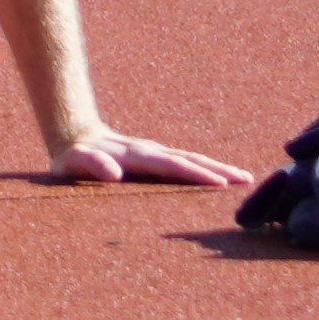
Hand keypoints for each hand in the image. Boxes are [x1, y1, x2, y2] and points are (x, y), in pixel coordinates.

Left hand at [50, 128, 249, 188]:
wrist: (75, 136)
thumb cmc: (73, 158)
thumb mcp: (74, 163)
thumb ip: (91, 165)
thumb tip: (115, 174)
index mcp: (136, 156)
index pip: (172, 166)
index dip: (196, 174)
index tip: (220, 183)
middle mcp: (151, 151)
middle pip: (190, 159)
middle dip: (218, 170)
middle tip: (246, 181)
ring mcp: (156, 153)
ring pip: (192, 159)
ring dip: (218, 168)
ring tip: (245, 179)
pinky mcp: (158, 158)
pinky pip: (187, 163)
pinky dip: (207, 169)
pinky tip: (222, 179)